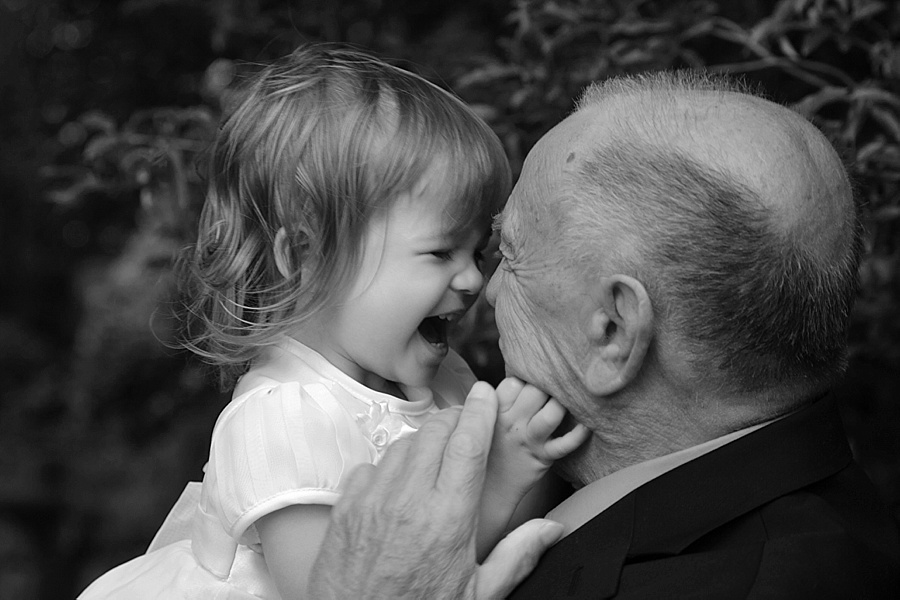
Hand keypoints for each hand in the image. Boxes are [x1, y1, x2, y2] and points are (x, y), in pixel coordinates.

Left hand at [308, 381, 564, 598]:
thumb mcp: (478, 595)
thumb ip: (517, 556)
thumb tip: (552, 528)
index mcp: (448, 518)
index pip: (468, 444)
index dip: (480, 411)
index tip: (486, 394)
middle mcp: (409, 501)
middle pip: (435, 433)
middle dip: (455, 420)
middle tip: (467, 426)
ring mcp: (373, 501)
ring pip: (402, 445)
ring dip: (423, 442)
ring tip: (436, 456)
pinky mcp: (346, 509)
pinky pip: (370, 466)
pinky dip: (388, 465)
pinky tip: (399, 483)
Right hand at [490, 378, 589, 497]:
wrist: (490, 489)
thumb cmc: (492, 448)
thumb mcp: (485, 419)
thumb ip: (500, 398)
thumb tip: (520, 375)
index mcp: (494, 409)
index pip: (514, 382)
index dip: (527, 378)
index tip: (535, 381)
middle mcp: (510, 422)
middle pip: (536, 391)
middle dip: (549, 386)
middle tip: (555, 388)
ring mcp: (528, 439)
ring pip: (551, 413)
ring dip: (562, 405)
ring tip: (566, 402)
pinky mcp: (542, 457)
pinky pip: (564, 443)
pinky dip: (578, 434)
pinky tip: (585, 426)